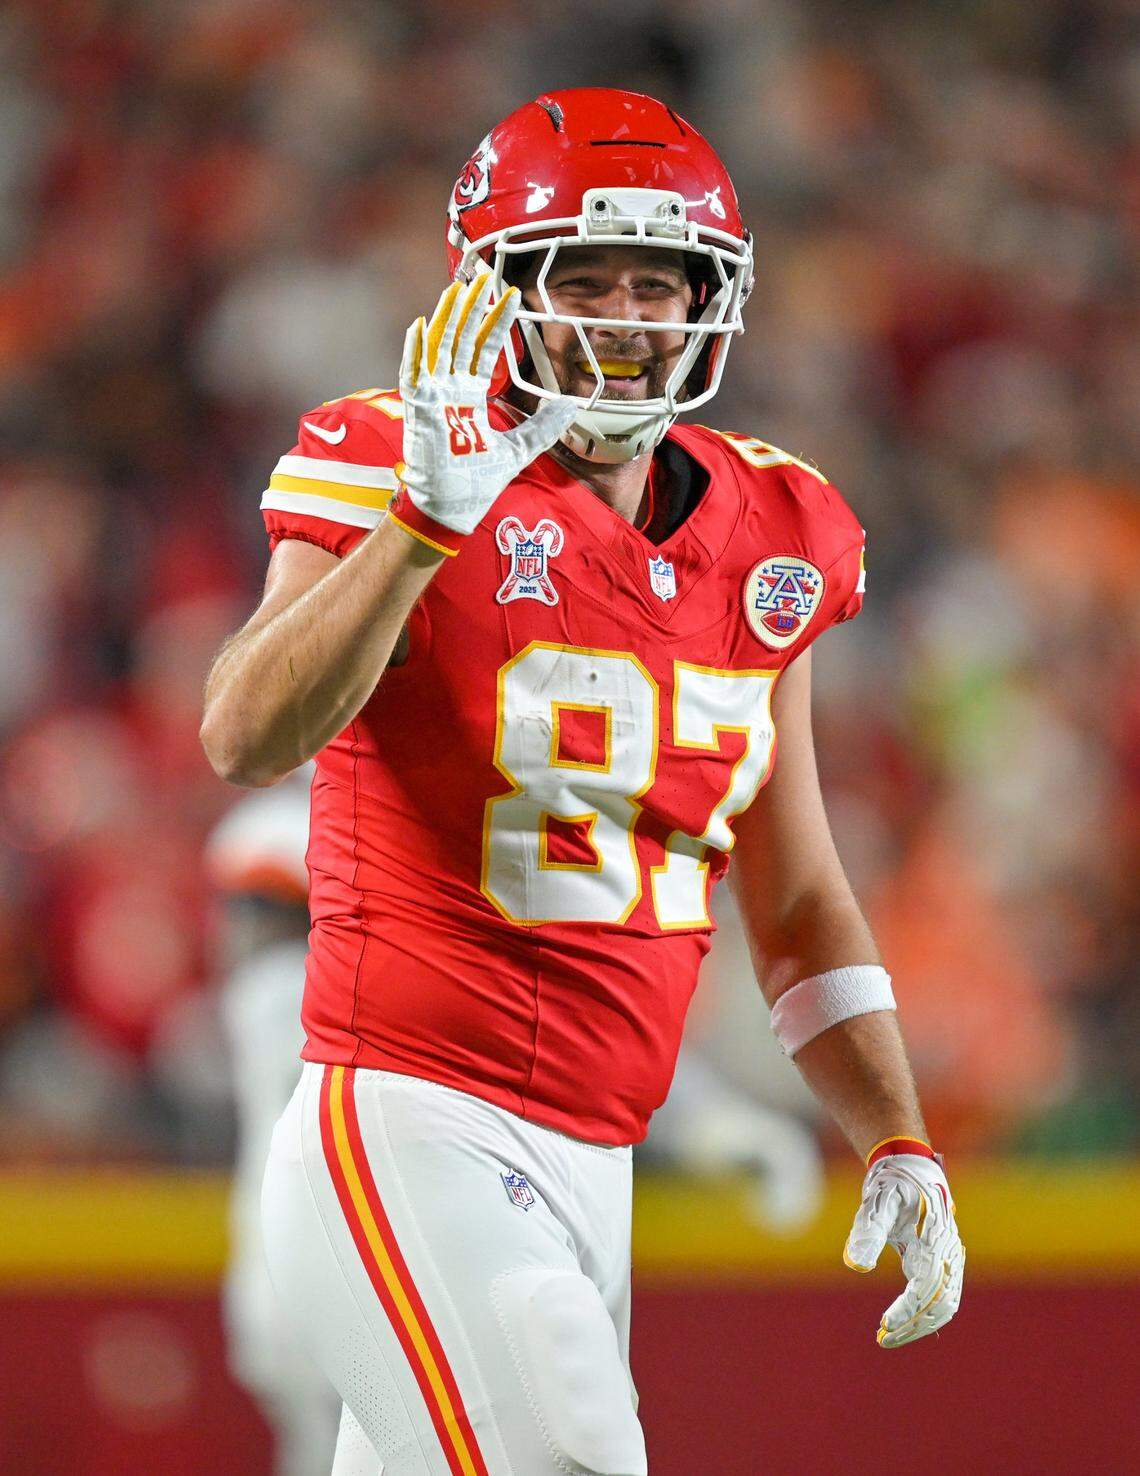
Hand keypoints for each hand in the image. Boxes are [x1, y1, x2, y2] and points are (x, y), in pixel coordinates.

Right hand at [397, 273, 577, 535]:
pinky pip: (413, 373)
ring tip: (458, 289)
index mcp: (469, 396)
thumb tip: (572, 405)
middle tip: (482, 277)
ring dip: (446, 317)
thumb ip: (543, 426)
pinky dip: (416, 350)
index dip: (496, 322)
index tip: (511, 296)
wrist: (452, 508)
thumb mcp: (519, 448)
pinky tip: (422, 325)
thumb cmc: (476, 482)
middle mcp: (450, 391)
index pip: (483, 349)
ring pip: (438, 347)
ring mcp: (432, 398)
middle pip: (460, 338)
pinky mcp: (418, 411)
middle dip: (471, 307)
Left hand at [843, 1153, 964, 1347]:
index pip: (926, 1286)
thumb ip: (868, 1232)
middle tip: (883, 1338)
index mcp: (935, 1238)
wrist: (912, 1167)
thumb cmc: (892, 1183)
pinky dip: (926, 1315)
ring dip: (921, 1325)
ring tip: (889, 1336)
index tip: (885, 1324)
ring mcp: (951, 1259)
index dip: (907, 1309)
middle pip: (940, 1303)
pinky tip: (903, 1323)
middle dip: (913, 1325)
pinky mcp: (946, 1263)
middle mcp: (949, 1252)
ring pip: (945, 1305)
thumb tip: (857, 1266)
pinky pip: (944, 1298)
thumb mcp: (877, 1202)